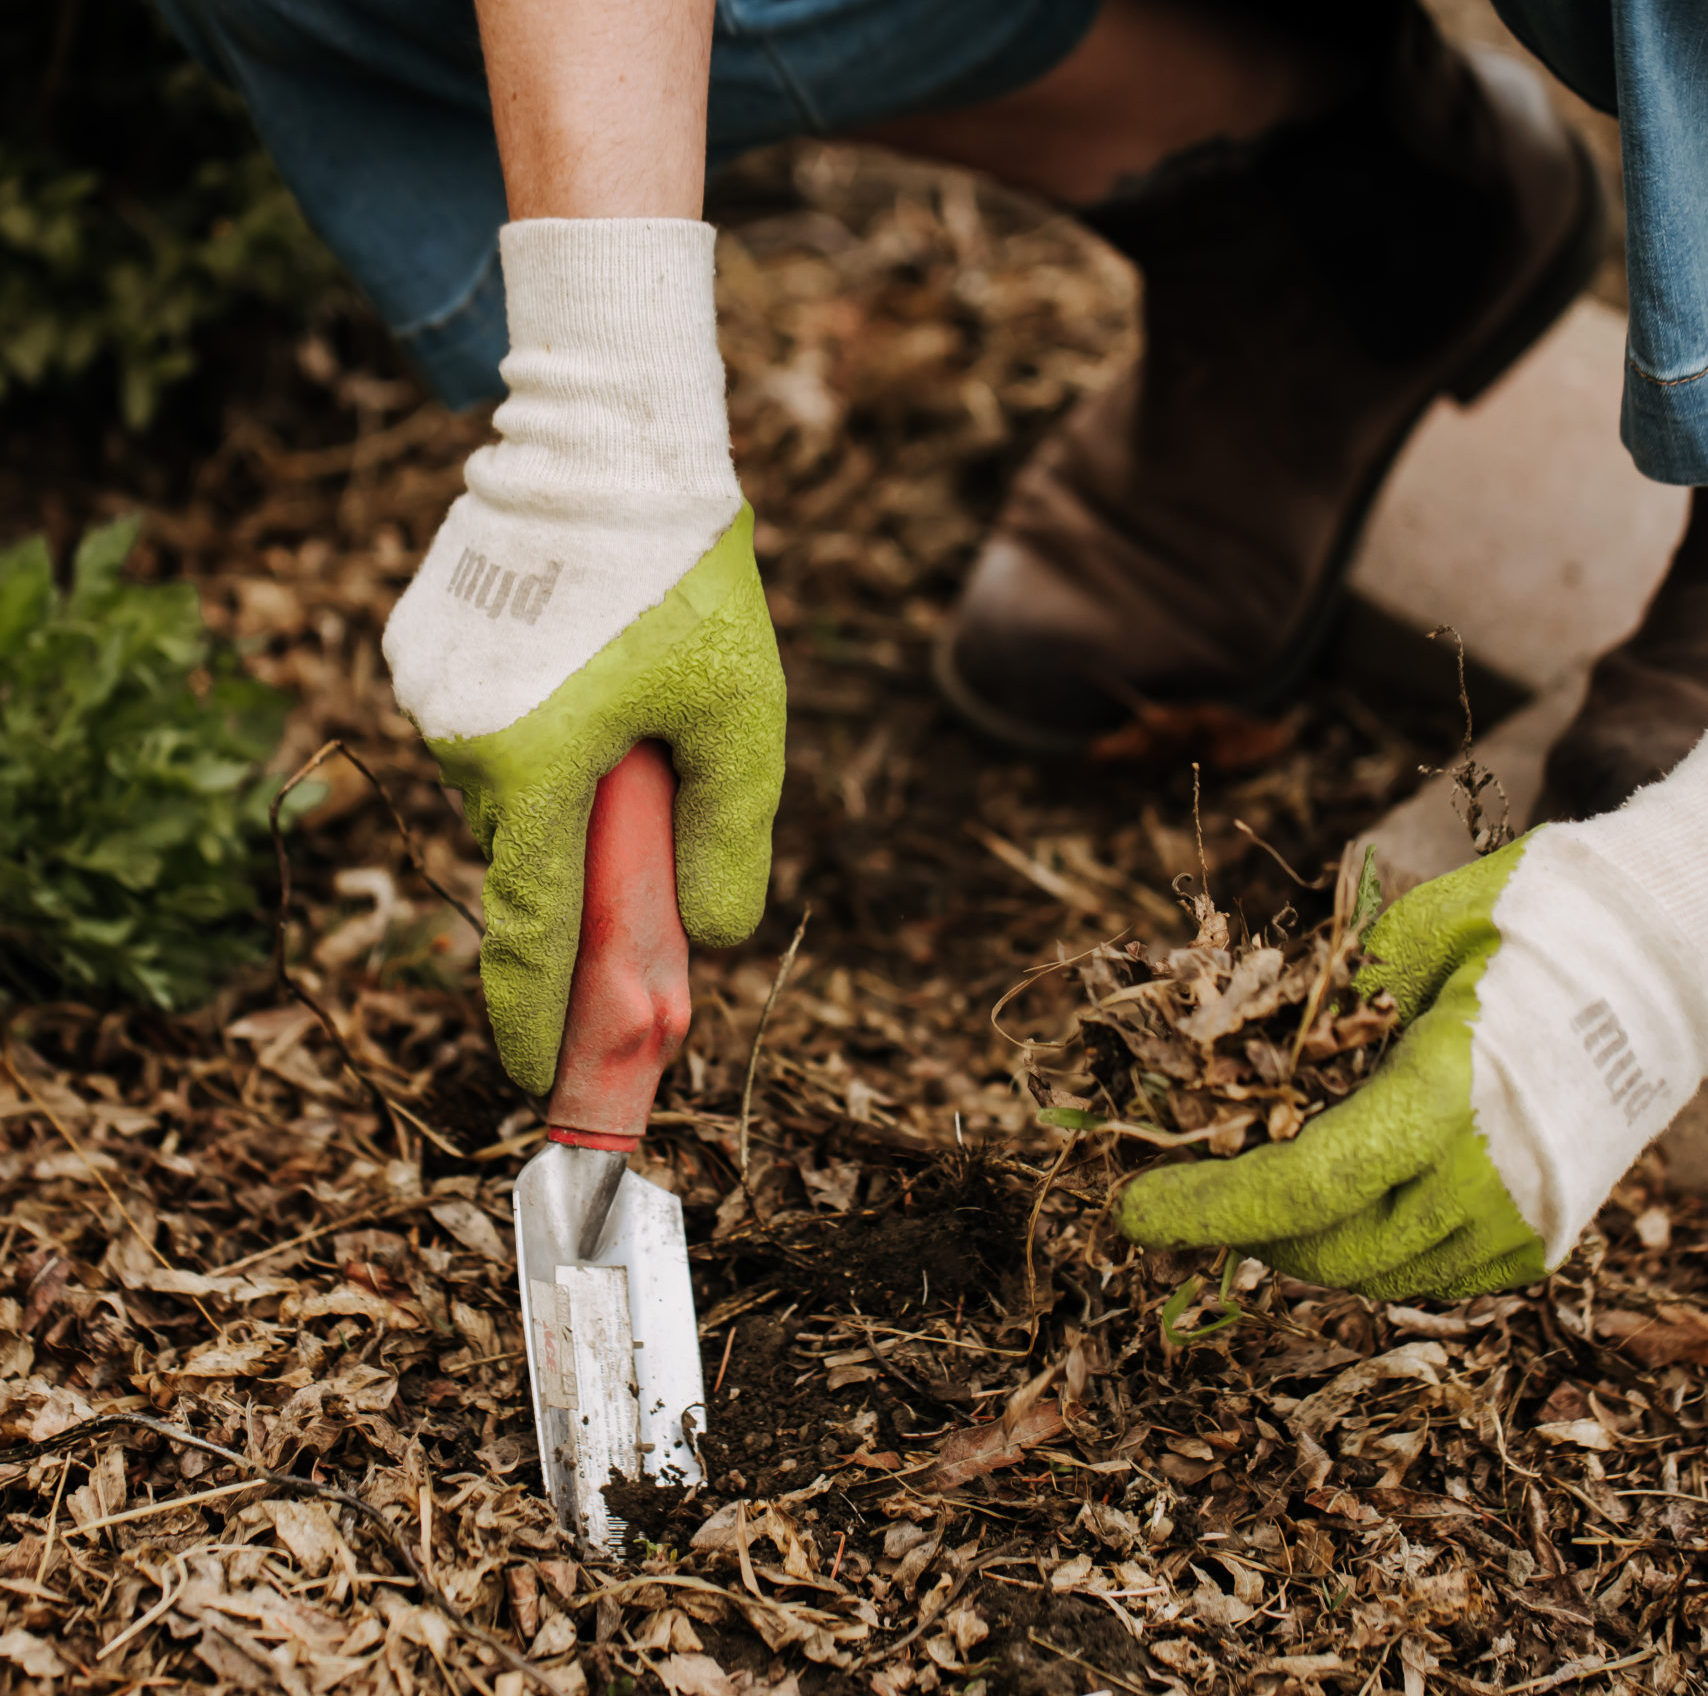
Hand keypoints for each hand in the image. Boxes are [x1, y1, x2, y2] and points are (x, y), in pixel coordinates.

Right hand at [384, 219, 784, 1094]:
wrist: (608, 432)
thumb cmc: (689, 575)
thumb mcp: (743, 720)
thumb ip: (727, 841)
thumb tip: (705, 937)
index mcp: (535, 767)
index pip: (529, 933)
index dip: (536, 1017)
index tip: (541, 1079)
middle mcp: (459, 740)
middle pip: (527, 855)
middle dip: (582, 865)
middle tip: (649, 807)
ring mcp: (426, 690)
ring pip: (505, 789)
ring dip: (560, 785)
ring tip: (627, 704)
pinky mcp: (416, 647)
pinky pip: (482, 727)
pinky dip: (531, 730)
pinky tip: (579, 665)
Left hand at [1115, 742, 1707, 1298]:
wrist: (1674, 948)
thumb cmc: (1537, 918)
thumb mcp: (1415, 929)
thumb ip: (1330, 998)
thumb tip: (1247, 1054)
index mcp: (1452, 1094)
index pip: (1303, 1184)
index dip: (1207, 1206)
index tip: (1132, 1209)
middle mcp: (1493, 1178)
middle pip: (1327, 1249)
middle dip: (1238, 1230)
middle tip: (1182, 1193)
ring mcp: (1528, 1218)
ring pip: (1376, 1274)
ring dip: (1297, 1244)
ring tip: (1249, 1192)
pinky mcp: (1547, 1236)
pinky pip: (1430, 1274)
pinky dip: (1364, 1249)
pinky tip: (1333, 1199)